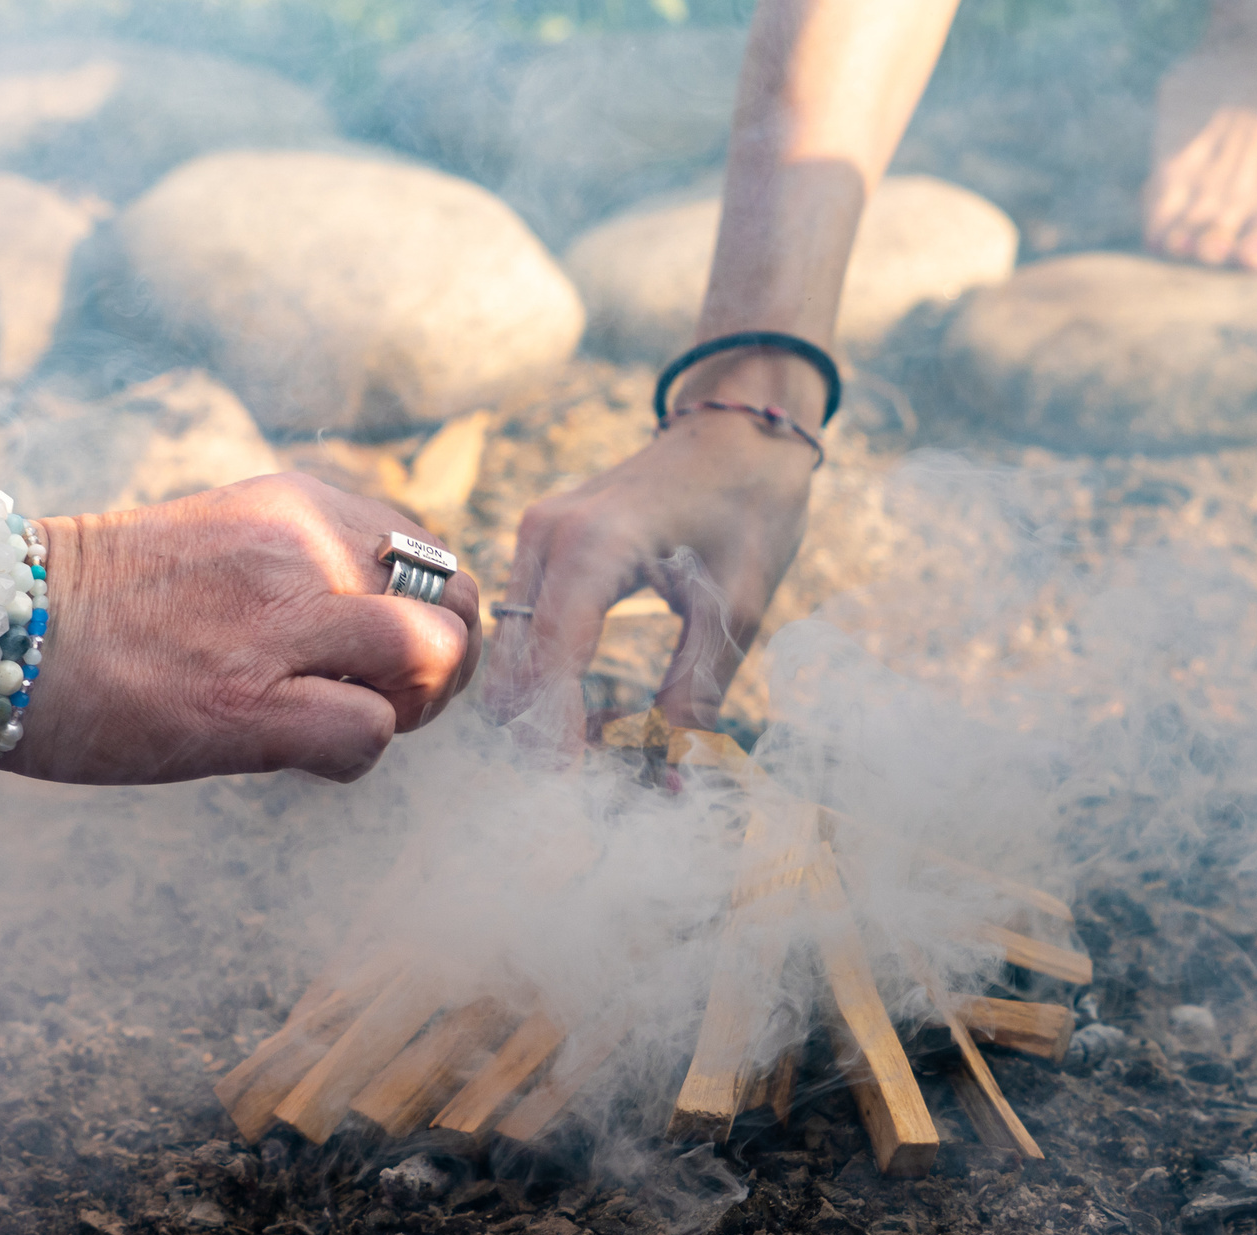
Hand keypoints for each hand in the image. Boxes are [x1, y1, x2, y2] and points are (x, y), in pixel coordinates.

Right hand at [0, 473, 479, 785]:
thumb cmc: (101, 604)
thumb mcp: (224, 544)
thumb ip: (304, 566)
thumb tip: (379, 625)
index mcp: (298, 505)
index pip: (434, 556)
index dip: (428, 616)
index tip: (376, 653)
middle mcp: (303, 548)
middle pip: (459, 606)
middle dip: (442, 669)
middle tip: (383, 701)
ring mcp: (278, 621)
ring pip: (435, 659)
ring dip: (410, 709)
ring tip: (345, 723)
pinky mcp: (246, 702)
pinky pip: (370, 734)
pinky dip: (352, 757)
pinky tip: (296, 756)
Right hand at [492, 404, 814, 745]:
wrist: (739, 428)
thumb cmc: (749, 506)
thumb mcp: (736, 606)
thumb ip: (696, 693)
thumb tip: (667, 773)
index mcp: (595, 544)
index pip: (550, 658)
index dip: (557, 731)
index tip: (581, 785)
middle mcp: (546, 536)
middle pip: (513, 662)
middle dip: (548, 729)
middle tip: (609, 770)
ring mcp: (535, 536)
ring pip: (508, 653)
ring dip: (544, 709)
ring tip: (612, 738)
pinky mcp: (539, 545)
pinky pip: (520, 630)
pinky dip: (546, 679)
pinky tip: (592, 704)